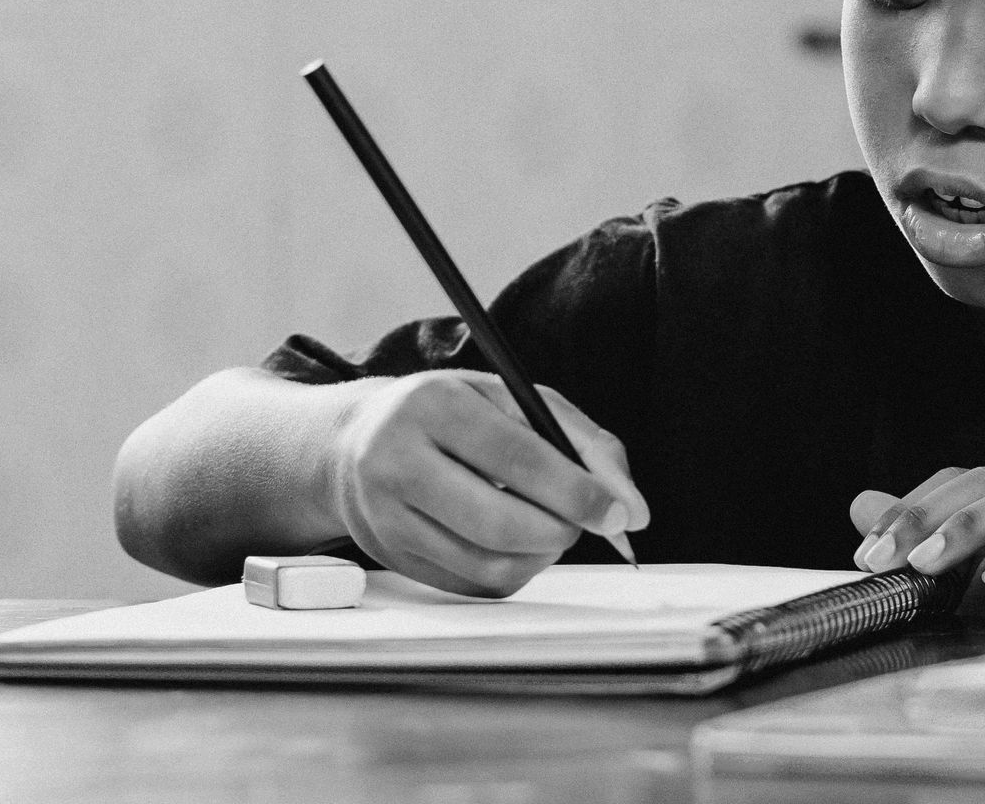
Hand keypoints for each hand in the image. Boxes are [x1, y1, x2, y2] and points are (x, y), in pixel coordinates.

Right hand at [328, 370, 649, 597]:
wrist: (354, 443)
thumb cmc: (450, 415)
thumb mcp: (512, 399)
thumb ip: (581, 441)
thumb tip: (630, 508)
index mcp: (433, 405)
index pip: (515, 457)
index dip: (576, 491)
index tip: (618, 514)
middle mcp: (397, 460)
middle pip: (498, 522)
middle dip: (561, 531)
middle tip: (585, 523)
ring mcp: (386, 516)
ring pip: (487, 563)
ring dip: (541, 554)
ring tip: (551, 528)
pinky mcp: (392, 558)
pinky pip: (473, 585)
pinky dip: (514, 570)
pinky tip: (516, 542)